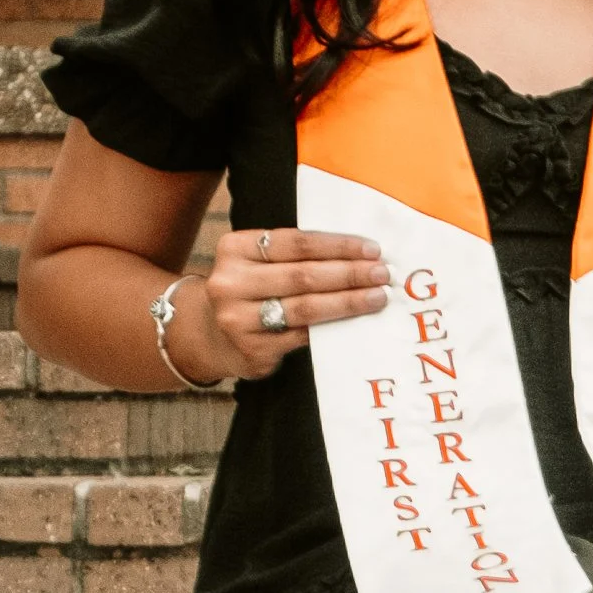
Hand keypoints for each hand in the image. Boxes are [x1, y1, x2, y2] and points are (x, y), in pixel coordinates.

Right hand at [189, 224, 389, 381]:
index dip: (338, 245)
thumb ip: (296, 254)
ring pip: (305, 308)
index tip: (372, 249)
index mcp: (234, 248)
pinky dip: (332, 327)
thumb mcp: (258, 261)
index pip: (296, 242)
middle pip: (303, 275)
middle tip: (382, 273)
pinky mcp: (252, 350)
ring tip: (377, 297)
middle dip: (349, 273)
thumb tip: (360, 253)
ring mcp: (237, 320)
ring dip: (347, 302)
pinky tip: (355, 322)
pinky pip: (302, 336)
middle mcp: (230, 283)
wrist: (210, 334)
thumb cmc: (250, 289)